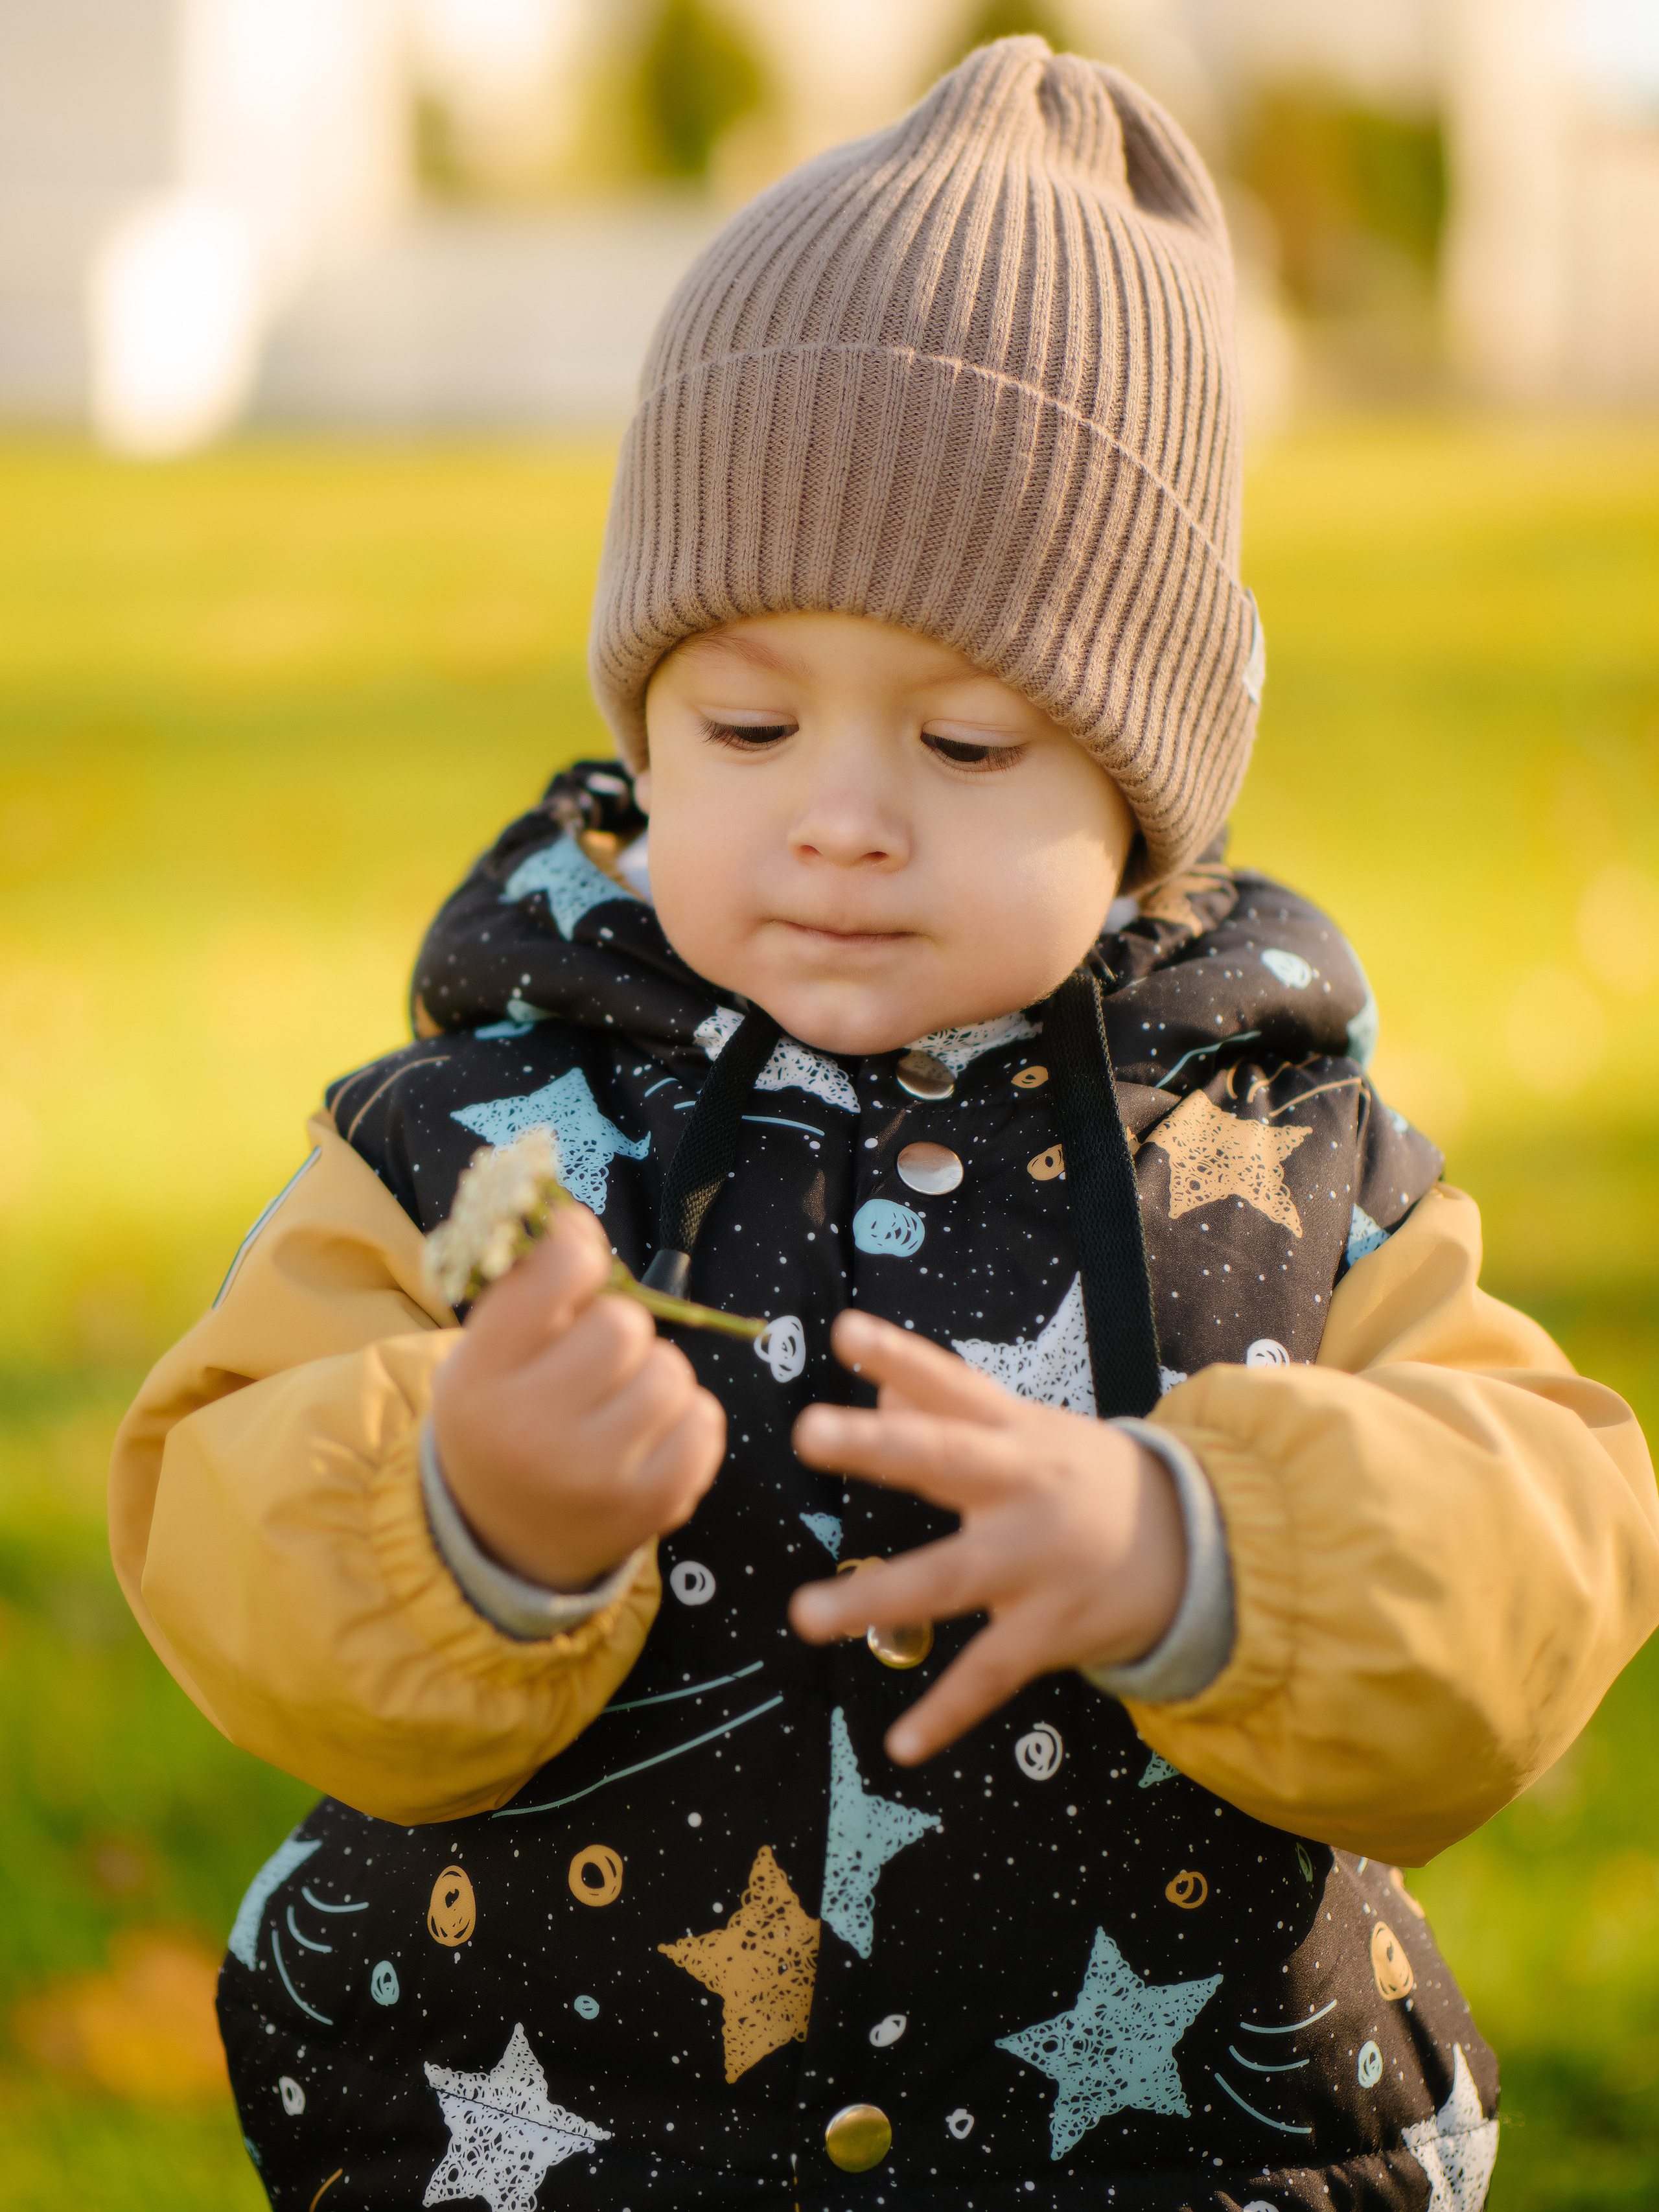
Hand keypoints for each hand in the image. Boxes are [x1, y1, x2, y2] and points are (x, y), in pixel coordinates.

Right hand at [430, 1205, 725, 1591]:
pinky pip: (705, 1421)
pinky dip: (687, 1419)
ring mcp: (594, 1475)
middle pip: (624, 1325)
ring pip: (671, 1372)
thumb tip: (576, 1220)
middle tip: (596, 1360)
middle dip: (619, 1329)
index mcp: (480, 1376)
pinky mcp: (651, 1505)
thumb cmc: (504, 1416)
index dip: (577, 1255)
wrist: (504, 1539)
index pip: (559, 1272)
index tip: (576, 1270)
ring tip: (619, 1403)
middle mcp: (530, 1429)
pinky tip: (648, 1436)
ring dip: (655, 1374)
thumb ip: (529, 1281)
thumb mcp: (490, 1350)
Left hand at [788, 1309, 1184, 1763]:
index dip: (898, 1355)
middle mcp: (1022, 1488)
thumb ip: (951, 1408)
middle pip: (946, 1458)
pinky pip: (989, 1675)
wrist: (1197, 1545)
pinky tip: (899, 1746)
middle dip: (879, 1446)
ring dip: (874, 1596)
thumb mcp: (1028, 1433)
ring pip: (948, 1578)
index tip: (844, 1330)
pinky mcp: (1049, 1629)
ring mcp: (1036, 1562)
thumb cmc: (1083, 1480)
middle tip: (807, 1430)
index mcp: (1015, 1433)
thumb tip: (882, 1382)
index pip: (951, 1384)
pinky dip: (946, 1713)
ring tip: (805, 1614)